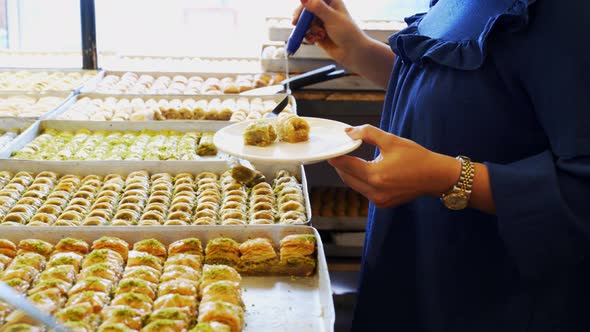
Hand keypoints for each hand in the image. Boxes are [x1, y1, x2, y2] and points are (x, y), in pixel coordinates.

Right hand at [292, 0, 365, 66]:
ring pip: (306, 22)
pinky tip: (316, 40)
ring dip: (309, 29)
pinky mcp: (319, 34)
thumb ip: (317, 7)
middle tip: (295, 23)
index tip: (299, 9)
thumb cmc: (347, 33)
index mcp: (331, 2)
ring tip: (319, 35)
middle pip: (307, 10)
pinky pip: (307, 32)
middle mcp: (326, 11)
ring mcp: (322, 23)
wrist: (353, 53)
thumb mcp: (331, 18)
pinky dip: (309, 36)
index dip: (305, 3)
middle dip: (302, 18)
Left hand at [328, 125, 461, 207]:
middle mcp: (375, 191)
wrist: (436, 176)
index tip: (329, 151)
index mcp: (376, 175)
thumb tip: (349, 132)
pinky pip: (365, 191)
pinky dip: (362, 182)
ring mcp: (379, 200)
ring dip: (351, 174)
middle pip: (347, 178)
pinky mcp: (383, 204)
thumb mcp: (391, 141)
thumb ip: (367, 134)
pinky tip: (365, 171)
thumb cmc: (417, 157)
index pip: (346, 166)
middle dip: (341, 166)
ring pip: (355, 186)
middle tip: (338, 154)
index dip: (335, 157)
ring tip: (350, 161)